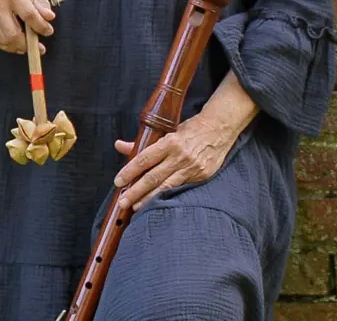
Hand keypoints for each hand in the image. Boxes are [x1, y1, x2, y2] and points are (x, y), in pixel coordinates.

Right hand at [0, 0, 54, 53]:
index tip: (48, 31)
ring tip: (27, 45)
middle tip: (38, 47)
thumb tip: (49, 17)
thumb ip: (42, 3)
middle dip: (27, 44)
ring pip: (4, 40)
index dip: (40, 26)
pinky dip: (8, 47)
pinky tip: (16, 44)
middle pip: (13, 33)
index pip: (28, 14)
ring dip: (18, 47)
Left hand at [113, 113, 234, 211]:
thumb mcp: (165, 132)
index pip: (144, 159)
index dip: (129, 172)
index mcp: (168, 142)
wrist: (218, 130)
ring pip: (166, 187)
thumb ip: (142, 143)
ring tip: (136, 206)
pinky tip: (157, 203)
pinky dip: (167, 197)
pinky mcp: (201, 176)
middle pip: (153, 177)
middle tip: (122, 201)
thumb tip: (119, 146)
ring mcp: (191, 168)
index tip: (118, 182)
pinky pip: (180, 189)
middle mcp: (179, 156)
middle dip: (136, 191)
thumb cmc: (188, 130)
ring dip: (149, 198)